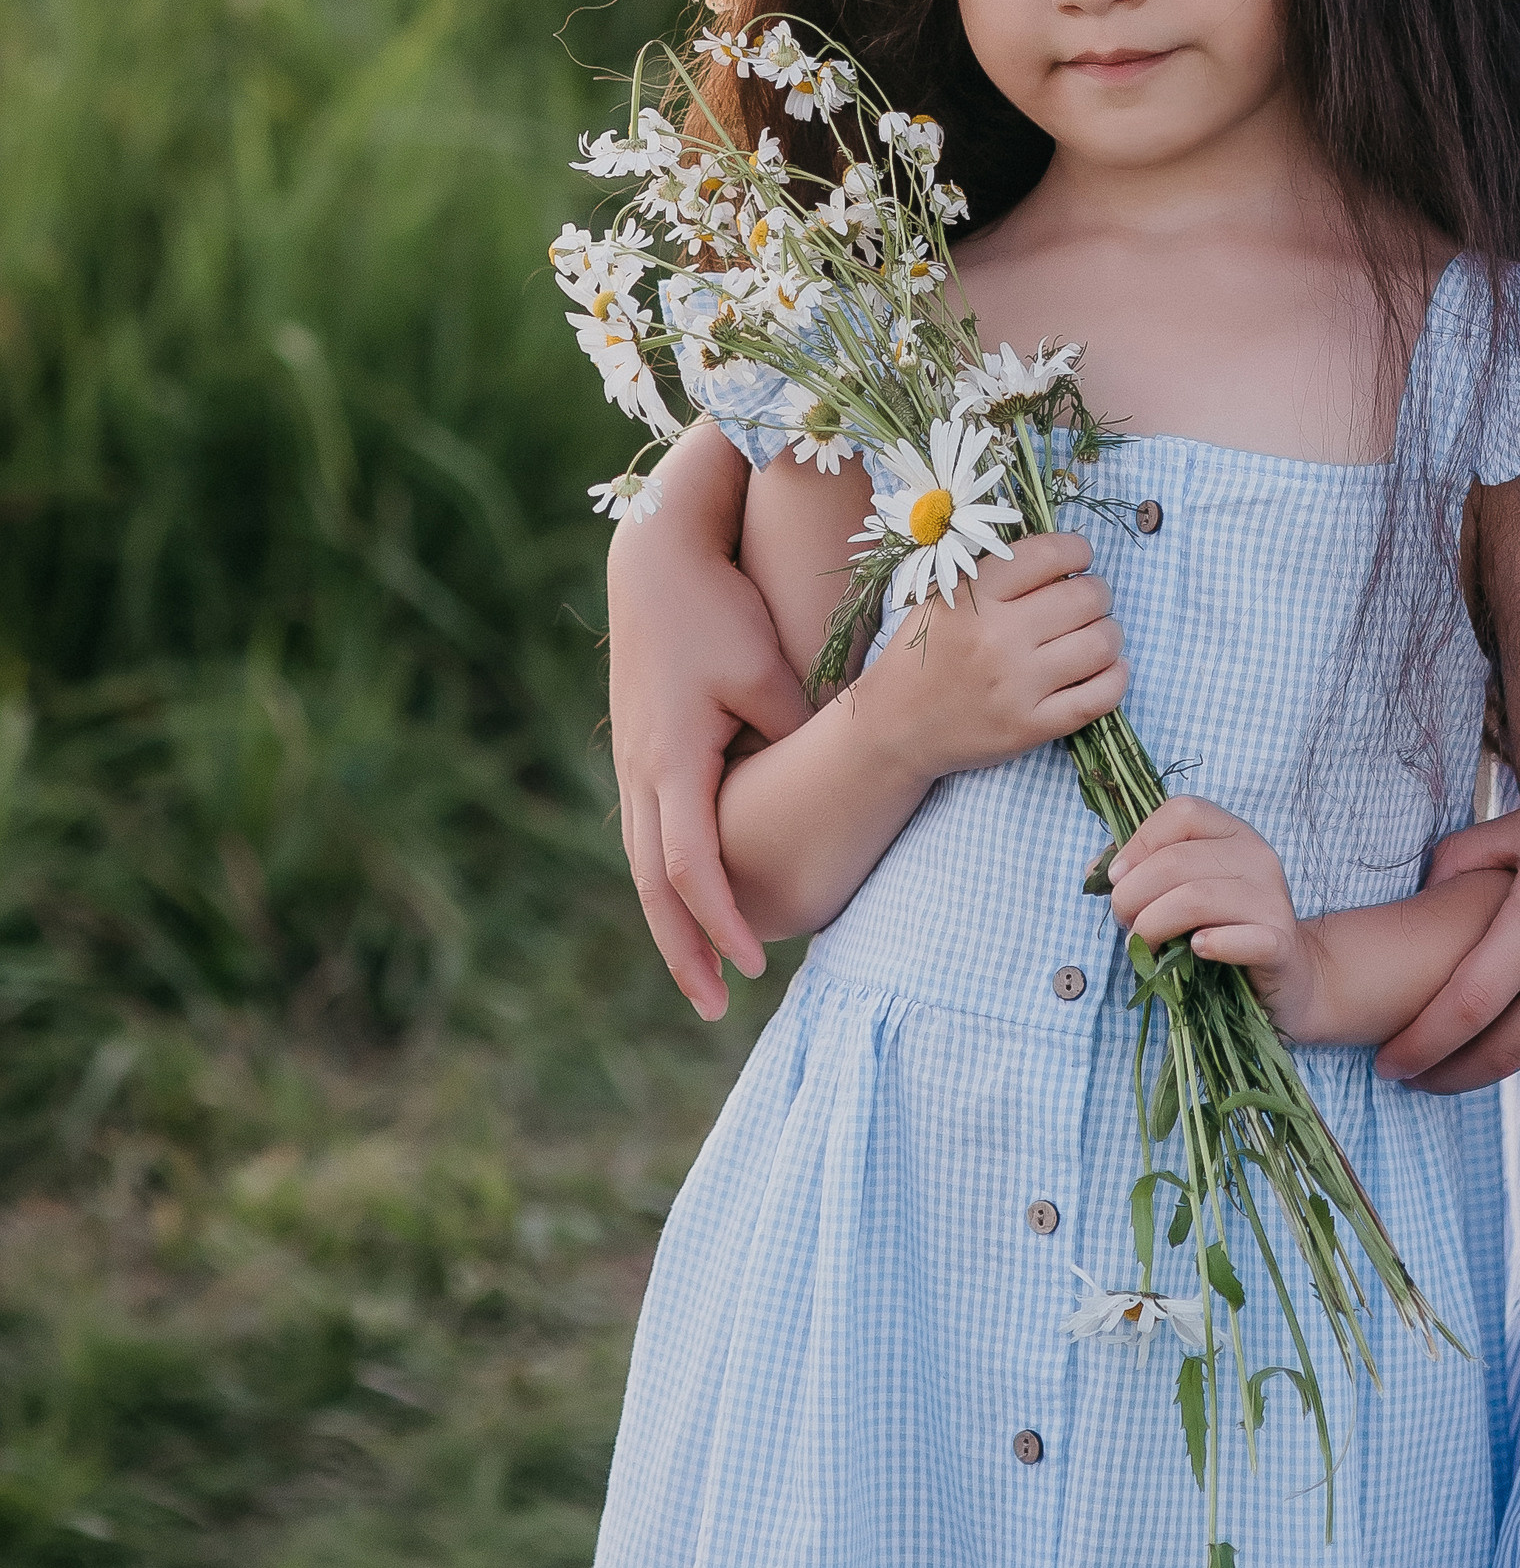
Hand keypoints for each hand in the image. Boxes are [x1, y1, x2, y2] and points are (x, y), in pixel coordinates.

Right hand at [609, 428, 811, 1017]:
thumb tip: (838, 782)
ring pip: (645, 866)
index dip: (721, 925)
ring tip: (706, 975)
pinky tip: (695, 905)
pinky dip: (668, 881)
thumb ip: (798, 734)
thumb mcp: (766, 671)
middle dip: (684, 952)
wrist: (656, 559)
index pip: (692, 869)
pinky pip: (650, 835)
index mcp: (671, 761)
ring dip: (672, 923)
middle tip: (717, 1008)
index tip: (753, 969)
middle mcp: (643, 773)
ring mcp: (634, 764)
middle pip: (654, 888)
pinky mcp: (640, 751)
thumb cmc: (719, 610)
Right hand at [859, 534, 1126, 783]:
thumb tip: (1066, 555)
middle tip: (1089, 600)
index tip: (1080, 558)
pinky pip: (1099, 697)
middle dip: (1098, 592)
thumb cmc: (924, 654)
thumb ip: (995, 572)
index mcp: (973, 596)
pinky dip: (1116, 677)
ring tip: (1098, 633)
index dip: (1078, 550)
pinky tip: (1110, 668)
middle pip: (1086, 598)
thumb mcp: (942, 597)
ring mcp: (1016, 686)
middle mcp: (997, 638)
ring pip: (1101, 644)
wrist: (895, 728)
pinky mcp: (1030, 728)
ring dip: (1110, 633)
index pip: (1050, 554)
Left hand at [1103, 796, 1316, 1037]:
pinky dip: (1211, 944)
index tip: (1115, 878)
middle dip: (1133, 894)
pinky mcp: (1280, 942)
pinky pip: (1241, 938)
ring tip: (1142, 943)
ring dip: (1154, 924)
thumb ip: (1144, 870)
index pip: (1182, 811)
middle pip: (1178, 860)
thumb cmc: (1224, 927)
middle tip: (1124, 921)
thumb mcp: (1186, 888)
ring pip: (1196, 898)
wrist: (1287, 975)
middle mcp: (1257, 856)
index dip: (1139, 841)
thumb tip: (1094, 870)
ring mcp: (1272, 899)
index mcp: (1233, 832)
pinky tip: (1195, 951)